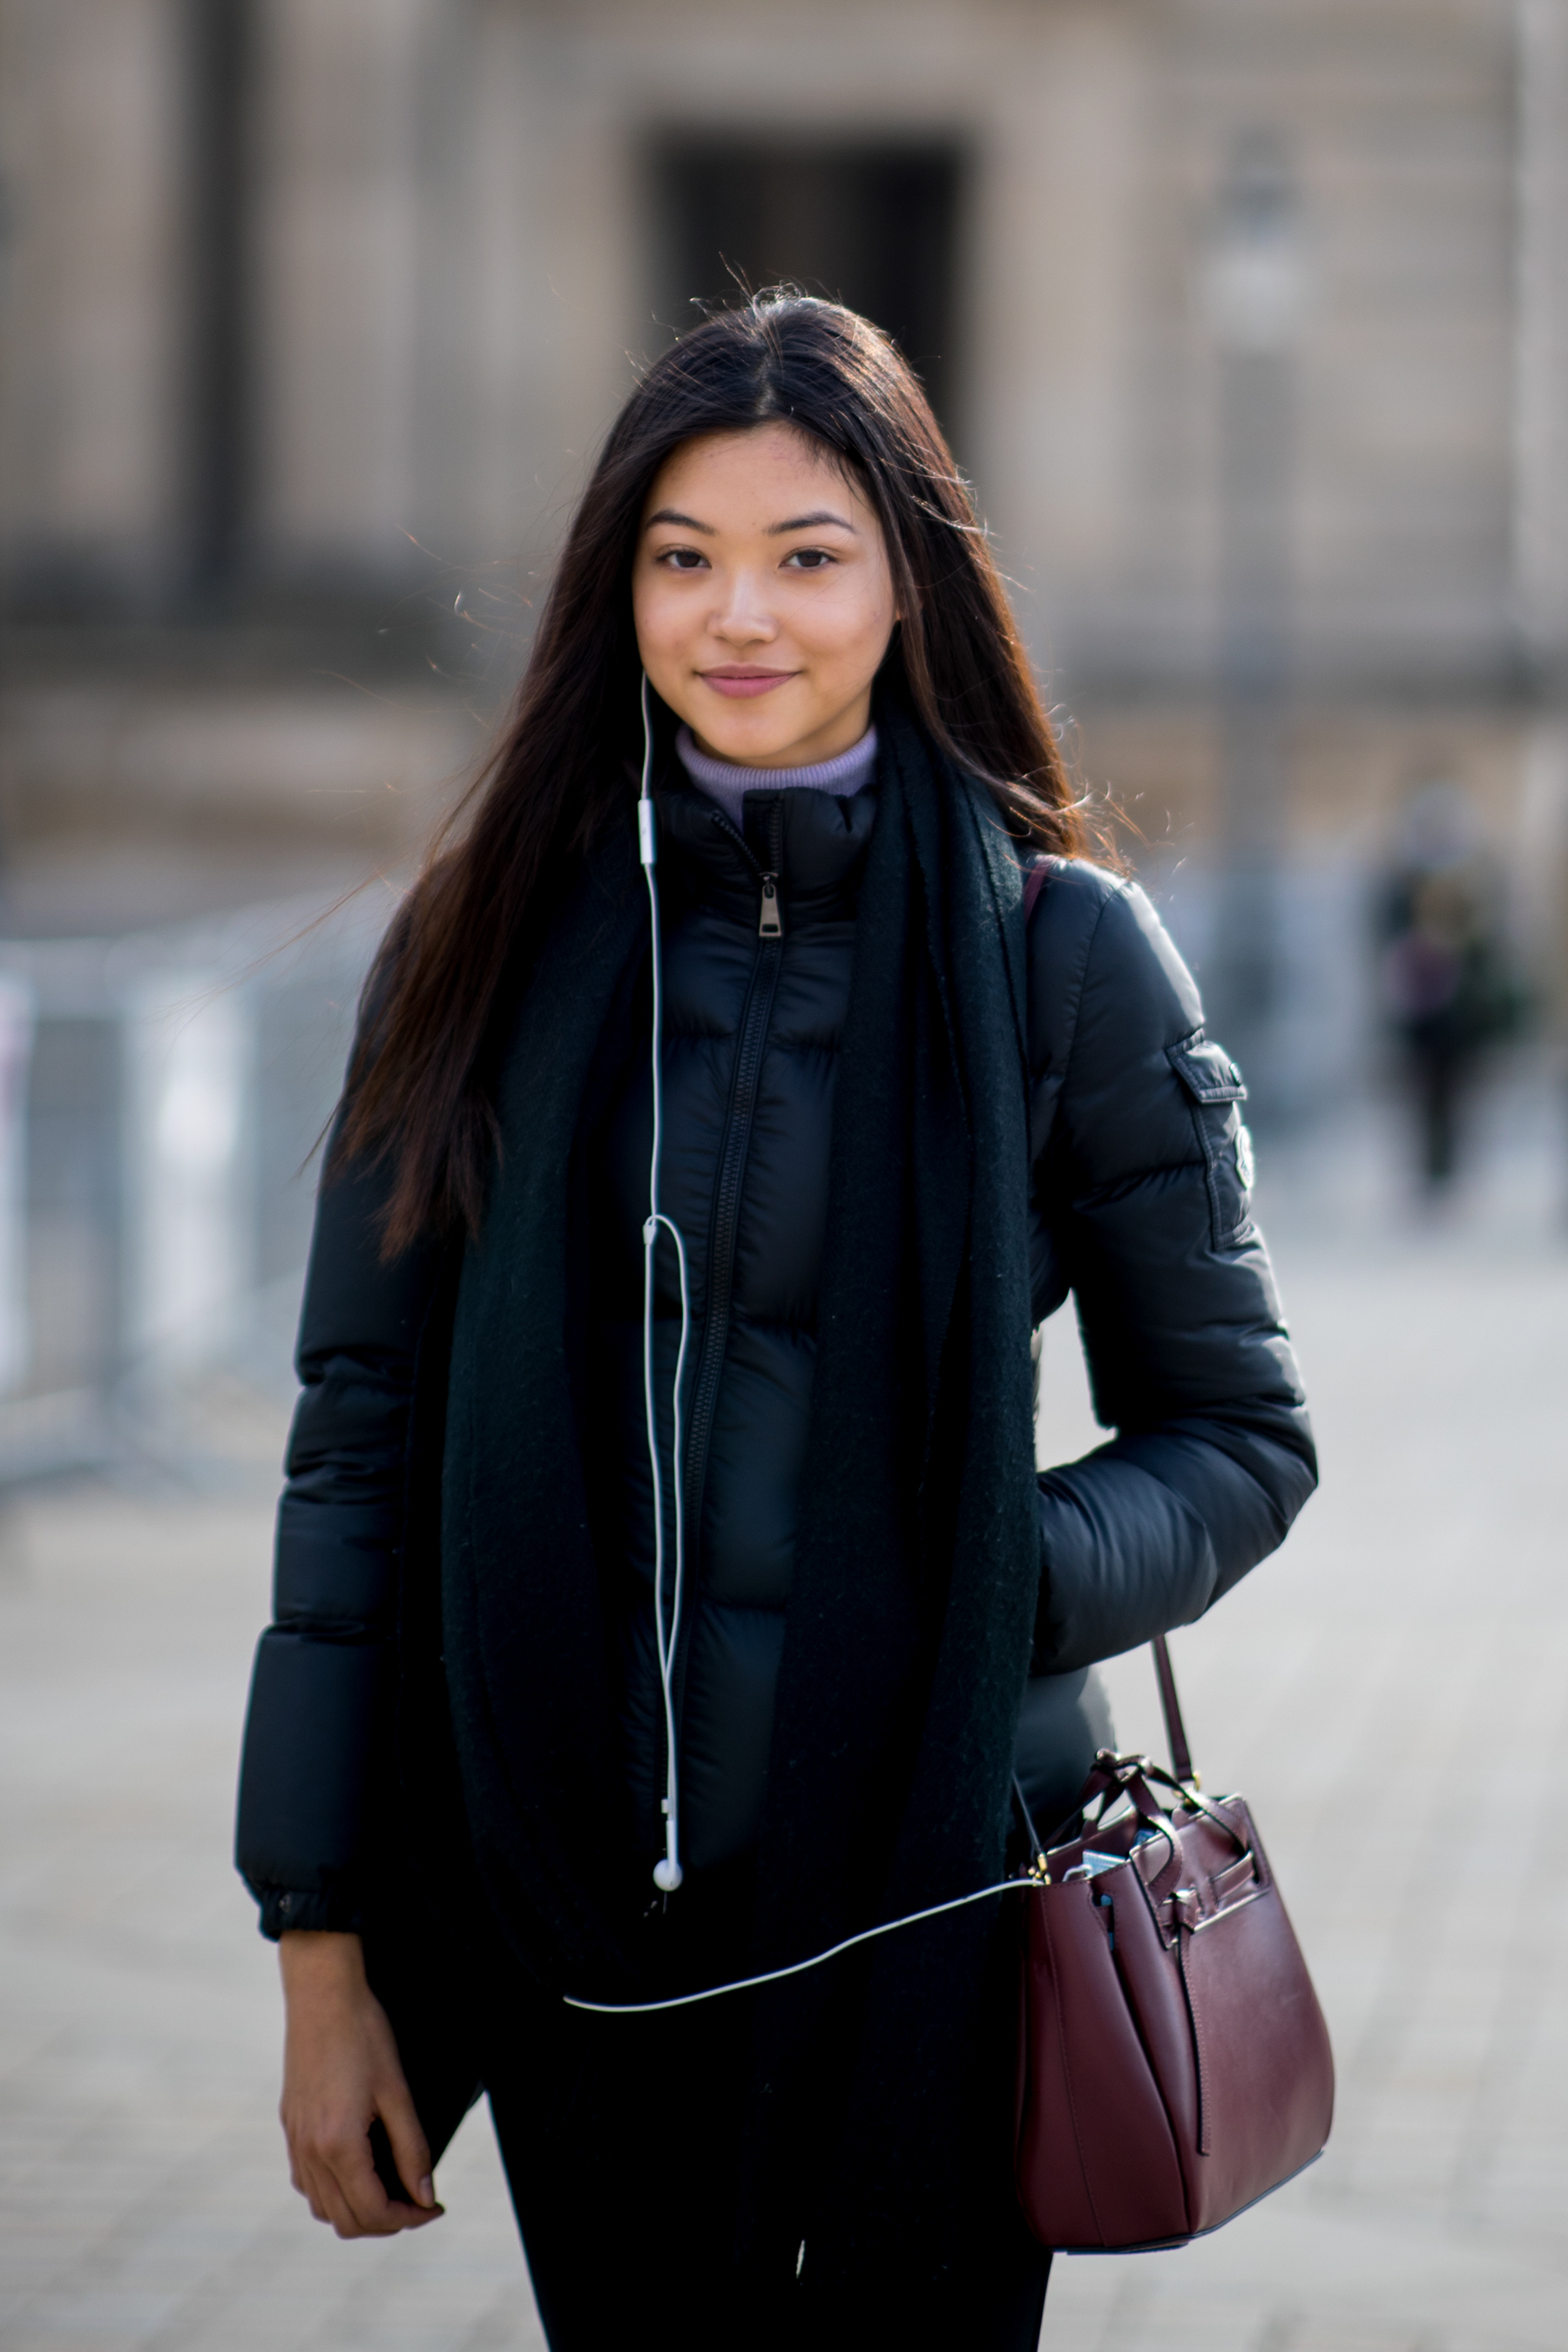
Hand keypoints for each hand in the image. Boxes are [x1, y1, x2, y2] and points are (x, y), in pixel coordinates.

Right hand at [278, 1930, 443, 2237]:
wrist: (322, 1995)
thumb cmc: (364, 2035)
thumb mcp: (397, 2092)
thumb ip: (412, 2149)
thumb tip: (425, 2195)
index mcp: (338, 2145)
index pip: (374, 2211)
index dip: (410, 2219)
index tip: (436, 2207)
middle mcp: (309, 2152)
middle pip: (347, 2221)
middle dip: (388, 2222)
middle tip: (419, 2202)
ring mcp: (295, 2141)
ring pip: (323, 2209)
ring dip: (359, 2211)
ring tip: (393, 2191)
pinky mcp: (290, 2128)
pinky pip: (307, 2183)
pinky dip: (334, 2193)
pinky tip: (360, 2171)